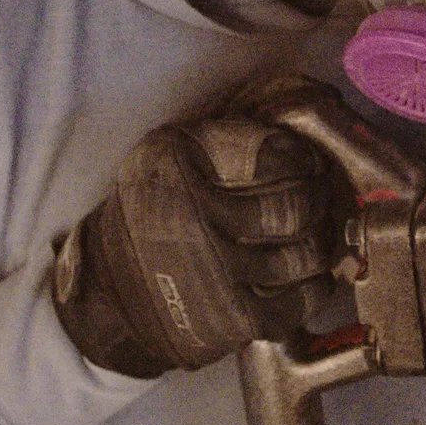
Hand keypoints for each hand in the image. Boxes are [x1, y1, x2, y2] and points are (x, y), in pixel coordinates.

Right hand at [53, 79, 346, 376]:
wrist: (106, 294)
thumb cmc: (153, 213)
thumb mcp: (170, 154)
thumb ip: (229, 133)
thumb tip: (315, 104)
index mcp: (175, 161)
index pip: (273, 153)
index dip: (301, 158)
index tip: (305, 162)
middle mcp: (192, 214)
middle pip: (295, 205)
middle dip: (317, 199)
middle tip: (316, 197)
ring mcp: (213, 271)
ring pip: (304, 254)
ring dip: (319, 243)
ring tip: (311, 235)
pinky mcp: (229, 319)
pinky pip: (300, 299)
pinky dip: (313, 286)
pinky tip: (303, 276)